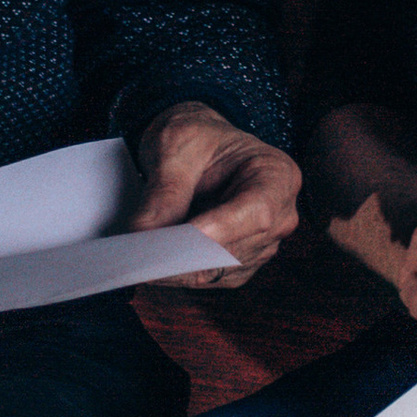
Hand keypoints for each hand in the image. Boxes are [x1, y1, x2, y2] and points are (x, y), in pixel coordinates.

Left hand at [130, 102, 301, 284]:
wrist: (198, 149)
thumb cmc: (197, 138)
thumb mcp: (177, 146)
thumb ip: (165, 189)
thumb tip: (143, 233)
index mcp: (276, 175)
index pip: (257, 212)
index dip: (219, 230)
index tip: (180, 242)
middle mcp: (279, 215)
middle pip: (235, 248)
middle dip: (186, 255)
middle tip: (139, 255)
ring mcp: (261, 244)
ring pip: (217, 270)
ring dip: (176, 268)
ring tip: (137, 258)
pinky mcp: (237, 263)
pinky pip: (207, 278)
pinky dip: (177, 273)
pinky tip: (152, 262)